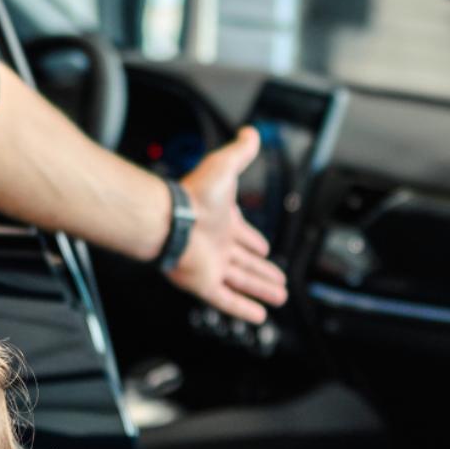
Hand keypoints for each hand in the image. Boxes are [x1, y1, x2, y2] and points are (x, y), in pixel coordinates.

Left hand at [167, 126, 288, 323]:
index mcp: (223, 222)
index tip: (265, 249)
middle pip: (245, 262)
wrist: (170, 218)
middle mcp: (217, 245)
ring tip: (279, 298)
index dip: (254, 242)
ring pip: (241, 282)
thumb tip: (251, 133)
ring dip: (260, 290)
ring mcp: (211, 265)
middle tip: (279, 280)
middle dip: (263, 271)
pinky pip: (227, 300)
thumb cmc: (193, 194)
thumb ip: (240, 151)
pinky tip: (258, 315)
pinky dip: (243, 308)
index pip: (243, 235)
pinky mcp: (204, 283)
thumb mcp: (224, 167)